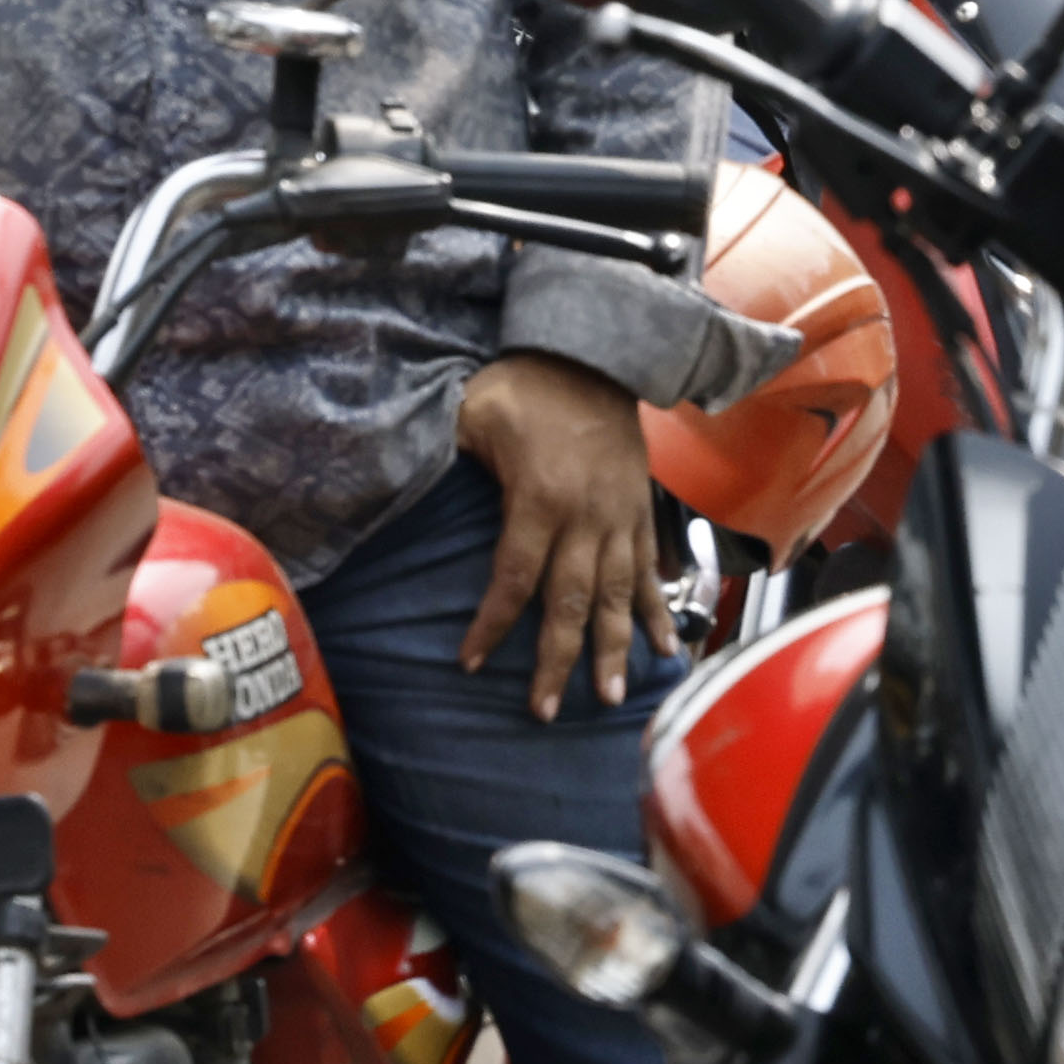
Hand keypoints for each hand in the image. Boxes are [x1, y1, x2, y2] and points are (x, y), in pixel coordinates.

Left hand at [453, 352, 660, 717]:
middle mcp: (587, 516)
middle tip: (545, 710)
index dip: (491, 625)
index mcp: (540, 498)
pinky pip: (649, 568)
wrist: (597, 353)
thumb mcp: (473, 411)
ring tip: (613, 696)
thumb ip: (445, 452)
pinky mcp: (640, 511)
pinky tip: (667, 647)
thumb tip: (396, 476)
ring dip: (615, 647)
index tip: (470, 665)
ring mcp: (620, 516)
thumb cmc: (525, 383)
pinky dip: (657, 609)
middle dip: (557, 659)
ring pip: (617, 594)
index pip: (514, 578)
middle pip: (570, 600)